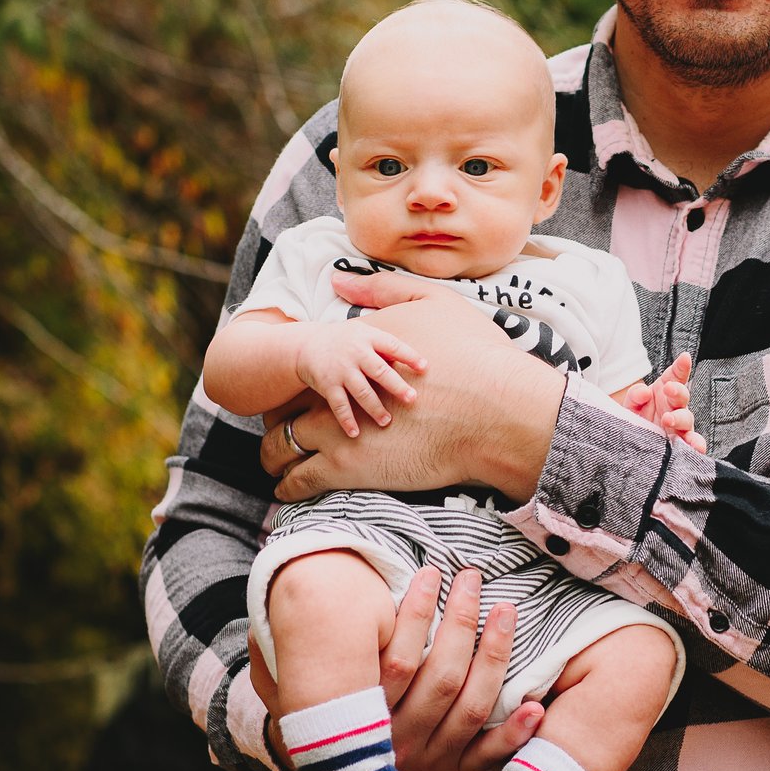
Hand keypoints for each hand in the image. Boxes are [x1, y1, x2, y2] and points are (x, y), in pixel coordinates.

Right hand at [248, 564, 541, 770]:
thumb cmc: (314, 717)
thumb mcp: (283, 689)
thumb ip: (276, 661)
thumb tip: (262, 621)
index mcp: (359, 716)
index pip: (398, 662)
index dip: (417, 614)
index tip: (430, 573)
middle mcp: (394, 741)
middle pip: (441, 677)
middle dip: (462, 620)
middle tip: (473, 577)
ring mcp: (426, 760)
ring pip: (470, 704)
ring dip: (494, 655)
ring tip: (505, 609)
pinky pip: (488, 756)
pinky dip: (513, 731)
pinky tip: (536, 703)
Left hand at [260, 278, 565, 502]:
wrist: (497, 410)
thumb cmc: (476, 355)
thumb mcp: (435, 302)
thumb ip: (383, 289)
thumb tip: (338, 279)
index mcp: (352, 355)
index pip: (313, 369)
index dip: (303, 383)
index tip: (300, 393)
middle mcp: (335, 390)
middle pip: (285, 407)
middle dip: (275, 419)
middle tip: (272, 430)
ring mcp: (338, 430)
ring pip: (284, 446)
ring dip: (274, 456)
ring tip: (272, 465)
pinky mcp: (348, 467)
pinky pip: (301, 480)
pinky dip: (289, 485)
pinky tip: (284, 490)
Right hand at [293, 320, 425, 437]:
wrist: (306, 345)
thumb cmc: (346, 341)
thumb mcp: (364, 334)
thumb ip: (384, 347)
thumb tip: (411, 362)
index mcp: (368, 337)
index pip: (392, 345)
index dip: (409, 356)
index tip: (425, 367)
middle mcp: (355, 353)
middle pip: (379, 371)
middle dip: (396, 386)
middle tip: (412, 399)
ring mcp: (341, 370)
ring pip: (361, 391)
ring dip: (375, 408)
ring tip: (386, 421)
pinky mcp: (327, 385)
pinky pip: (339, 405)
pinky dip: (347, 420)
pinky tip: (355, 433)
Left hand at [619, 353, 705, 453]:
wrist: (631, 442)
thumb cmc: (634, 419)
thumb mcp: (630, 405)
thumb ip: (635, 395)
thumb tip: (644, 392)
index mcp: (665, 392)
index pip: (676, 375)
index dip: (681, 367)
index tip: (684, 357)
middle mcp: (675, 407)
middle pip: (683, 396)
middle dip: (678, 391)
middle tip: (669, 389)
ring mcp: (679, 425)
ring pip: (686, 419)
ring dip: (679, 418)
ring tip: (667, 419)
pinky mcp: (679, 443)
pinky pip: (691, 443)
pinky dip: (696, 444)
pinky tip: (697, 446)